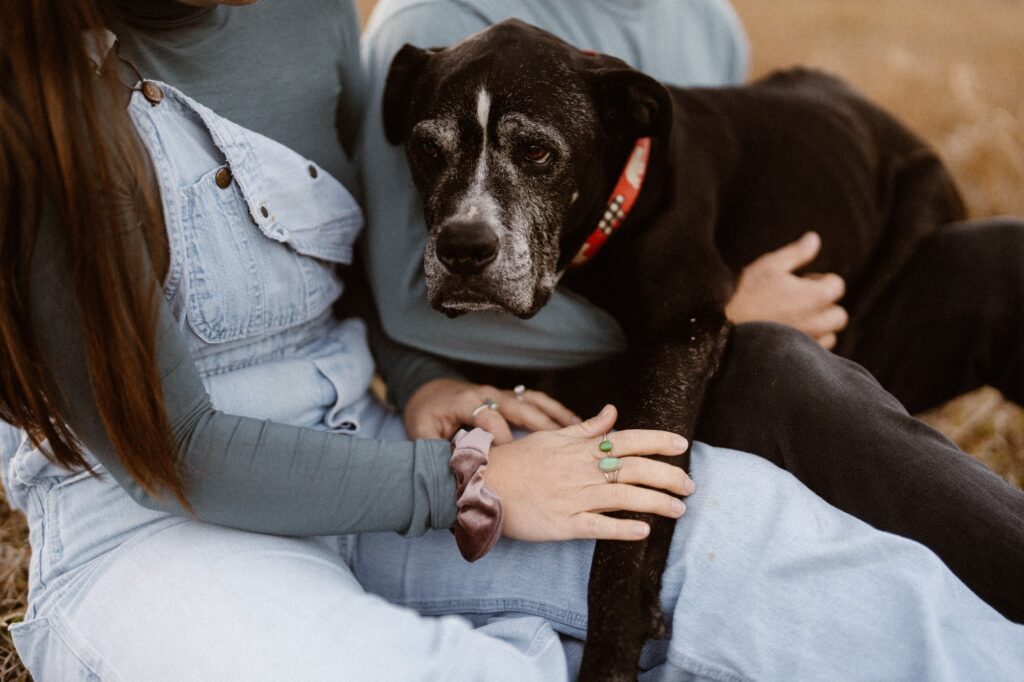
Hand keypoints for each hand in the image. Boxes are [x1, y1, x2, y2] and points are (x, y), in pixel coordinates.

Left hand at [404, 378, 579, 443]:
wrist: (428, 391)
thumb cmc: (426, 415)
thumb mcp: (421, 433)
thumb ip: (435, 450)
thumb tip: (450, 475)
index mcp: (465, 402)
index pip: (490, 418)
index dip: (502, 438)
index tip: (514, 458)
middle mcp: (487, 393)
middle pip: (519, 406)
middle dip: (540, 425)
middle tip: (562, 444)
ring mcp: (501, 393)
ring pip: (533, 400)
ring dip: (556, 415)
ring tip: (578, 431)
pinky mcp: (510, 396)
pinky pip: (536, 400)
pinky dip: (556, 411)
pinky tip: (575, 425)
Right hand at [484, 404, 695, 541]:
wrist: (481, 484)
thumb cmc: (517, 461)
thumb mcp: (552, 437)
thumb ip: (586, 428)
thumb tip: (613, 412)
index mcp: (579, 449)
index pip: (627, 440)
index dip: (658, 442)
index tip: (682, 445)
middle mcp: (581, 471)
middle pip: (633, 469)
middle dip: (667, 475)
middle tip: (690, 485)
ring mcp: (573, 498)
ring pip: (623, 497)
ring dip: (656, 502)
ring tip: (679, 509)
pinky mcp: (563, 524)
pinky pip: (598, 527)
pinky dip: (622, 529)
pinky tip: (644, 531)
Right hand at [724, 232, 847, 348]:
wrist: (723, 329)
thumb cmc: (746, 293)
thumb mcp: (770, 265)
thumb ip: (797, 253)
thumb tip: (814, 239)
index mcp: (817, 296)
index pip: (837, 285)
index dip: (819, 280)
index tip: (799, 281)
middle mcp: (819, 322)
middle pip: (838, 314)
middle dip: (824, 306)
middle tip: (798, 301)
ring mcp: (809, 342)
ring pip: (829, 335)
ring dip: (818, 326)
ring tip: (793, 320)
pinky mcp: (798, 357)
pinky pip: (816, 351)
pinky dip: (809, 343)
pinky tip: (788, 335)